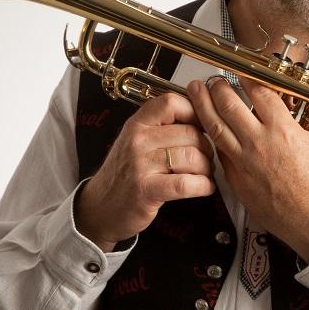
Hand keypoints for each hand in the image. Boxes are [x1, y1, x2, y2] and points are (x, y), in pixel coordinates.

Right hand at [75, 92, 214, 251]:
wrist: (101, 206)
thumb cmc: (126, 174)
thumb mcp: (137, 141)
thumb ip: (163, 127)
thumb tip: (202, 116)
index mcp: (137, 124)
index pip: (172, 102)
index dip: (195, 112)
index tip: (203, 126)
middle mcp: (137, 140)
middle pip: (190, 133)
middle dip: (207, 147)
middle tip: (207, 159)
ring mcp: (140, 165)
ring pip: (192, 156)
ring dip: (206, 168)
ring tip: (203, 174)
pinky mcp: (147, 190)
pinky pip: (186, 183)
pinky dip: (203, 186)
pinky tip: (204, 187)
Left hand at [188, 76, 308, 262]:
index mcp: (283, 131)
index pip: (258, 93)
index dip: (247, 76)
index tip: (242, 70)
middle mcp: (259, 143)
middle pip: (229, 105)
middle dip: (218, 87)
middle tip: (214, 79)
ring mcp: (244, 161)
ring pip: (215, 126)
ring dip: (202, 106)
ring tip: (195, 92)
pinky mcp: (235, 178)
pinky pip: (218, 151)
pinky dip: (210, 135)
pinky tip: (207, 126)